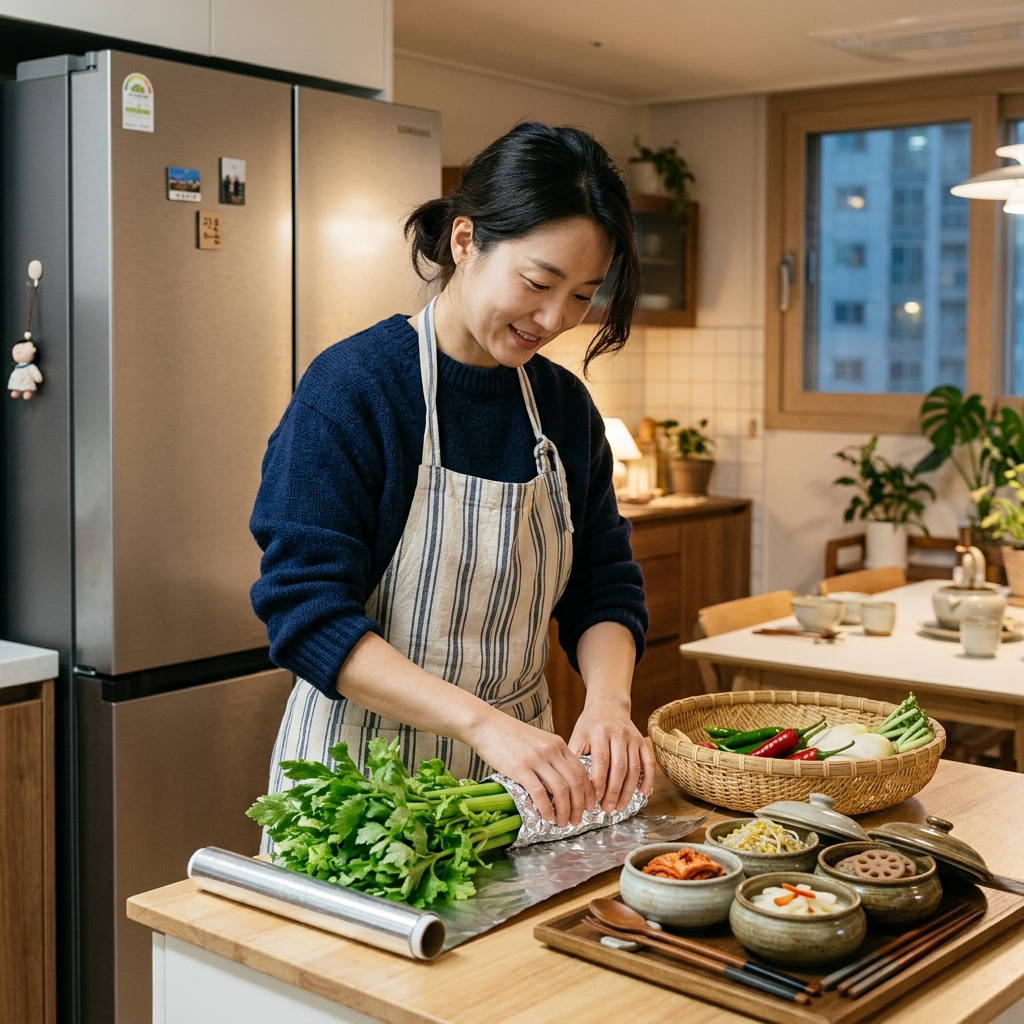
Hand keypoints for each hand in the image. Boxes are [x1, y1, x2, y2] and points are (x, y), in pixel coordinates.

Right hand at [467, 709, 594, 827]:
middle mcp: (551, 750)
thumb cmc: (510, 736)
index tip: (589, 807)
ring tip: (562, 823)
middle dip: (580, 806)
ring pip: (561, 790)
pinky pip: (540, 793)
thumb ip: (552, 758)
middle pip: (576, 782)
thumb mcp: (539, 741)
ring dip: (565, 811)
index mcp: (558, 744)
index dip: (588, 793)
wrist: (487, 726)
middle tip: (576, 821)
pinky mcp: (520, 768)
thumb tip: (560, 785)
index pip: (582, 771)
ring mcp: (536, 759)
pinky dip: (546, 809)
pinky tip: (547, 817)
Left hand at [568, 696, 655, 812]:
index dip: (599, 782)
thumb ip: (574, 758)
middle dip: (614, 791)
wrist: (608, 704)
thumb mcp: (577, 736)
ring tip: (620, 806)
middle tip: (608, 809)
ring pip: (634, 768)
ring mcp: (633, 737)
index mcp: (599, 732)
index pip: (601, 761)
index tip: (595, 800)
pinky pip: (649, 762)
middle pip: (619, 767)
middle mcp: (618, 733)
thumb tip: (568, 785)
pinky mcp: (642, 741)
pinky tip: (643, 794)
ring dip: (628, 791)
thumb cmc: (589, 724)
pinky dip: (648, 779)